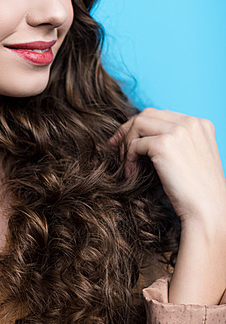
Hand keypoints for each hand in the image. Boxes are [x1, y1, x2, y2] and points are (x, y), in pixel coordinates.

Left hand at [108, 108, 225, 226]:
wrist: (208, 210)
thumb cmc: (198, 191)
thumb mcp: (191, 158)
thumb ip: (176, 143)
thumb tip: (144, 137)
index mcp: (200, 124)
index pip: (162, 114)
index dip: (141, 126)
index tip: (126, 141)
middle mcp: (191, 123)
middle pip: (147, 114)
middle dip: (128, 129)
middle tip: (115, 147)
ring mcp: (178, 131)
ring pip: (137, 124)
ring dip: (126, 143)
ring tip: (126, 164)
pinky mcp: (164, 144)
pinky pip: (134, 144)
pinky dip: (128, 158)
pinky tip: (131, 173)